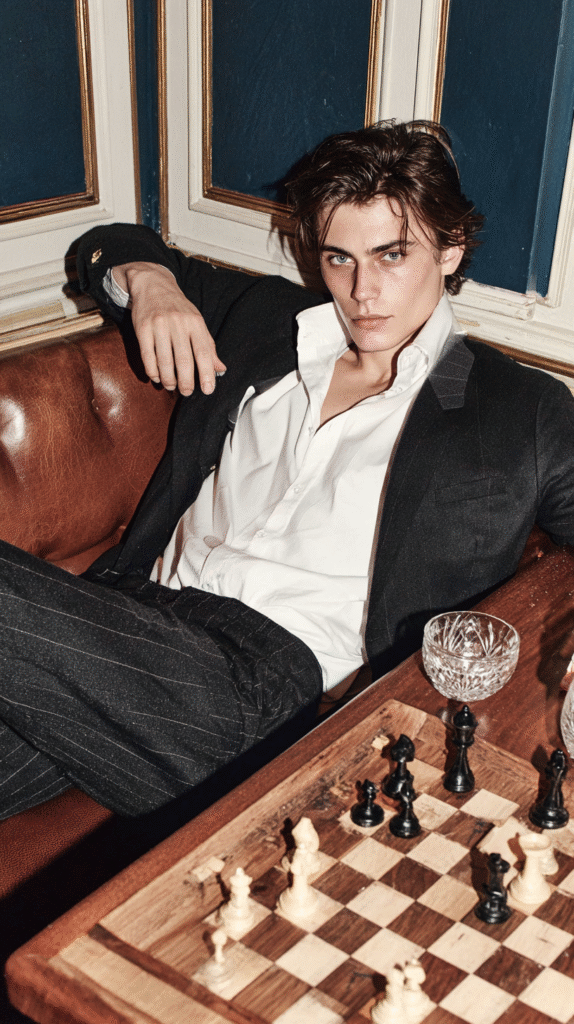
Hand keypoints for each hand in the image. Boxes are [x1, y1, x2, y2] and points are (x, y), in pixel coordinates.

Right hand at [114, 262, 225, 394]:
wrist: (153, 285)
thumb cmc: (179, 308)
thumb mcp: (197, 322)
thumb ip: (208, 346)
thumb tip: (221, 369)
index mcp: (195, 323)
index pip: (203, 352)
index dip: (207, 373)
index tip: (208, 390)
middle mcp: (178, 324)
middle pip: (183, 360)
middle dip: (186, 382)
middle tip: (187, 392)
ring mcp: (159, 326)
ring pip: (164, 361)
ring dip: (168, 379)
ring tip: (171, 386)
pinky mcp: (142, 329)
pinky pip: (148, 356)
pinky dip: (153, 371)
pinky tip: (157, 377)